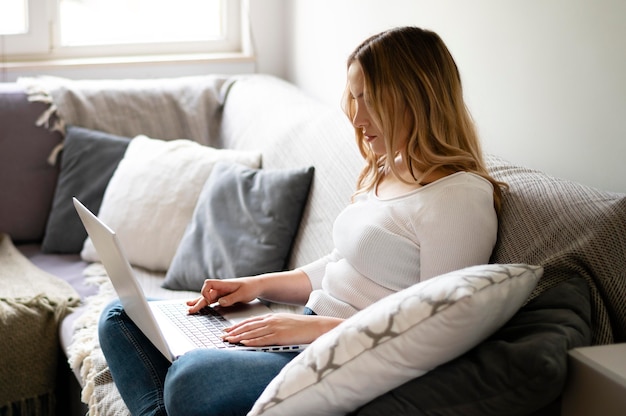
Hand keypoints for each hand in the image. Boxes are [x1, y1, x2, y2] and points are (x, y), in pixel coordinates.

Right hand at [186, 277, 258, 313]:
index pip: (209, 284)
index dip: (206, 292)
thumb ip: (231, 298)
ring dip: (198, 303)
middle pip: (205, 293)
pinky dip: (205, 304)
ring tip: (189, 309)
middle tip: (190, 309)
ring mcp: (221, 292)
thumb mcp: (243, 294)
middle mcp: (221, 288)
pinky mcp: (223, 297)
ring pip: (207, 297)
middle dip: (198, 301)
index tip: (209, 301)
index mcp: (224, 284)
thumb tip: (220, 302)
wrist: (257, 286)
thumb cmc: (251, 287)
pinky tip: (198, 306)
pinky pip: (212, 300)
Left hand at [221, 313, 343, 345]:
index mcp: (272, 317)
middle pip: (248, 326)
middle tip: (222, 336)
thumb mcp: (285, 322)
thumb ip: (273, 326)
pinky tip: (243, 344)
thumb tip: (264, 332)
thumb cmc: (302, 326)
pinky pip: (263, 339)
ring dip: (239, 337)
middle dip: (234, 331)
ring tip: (228, 341)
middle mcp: (271, 321)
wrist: (316, 326)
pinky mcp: (280, 336)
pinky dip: (252, 342)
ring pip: (253, 333)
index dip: (238, 326)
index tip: (227, 330)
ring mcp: (275, 328)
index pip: (251, 321)